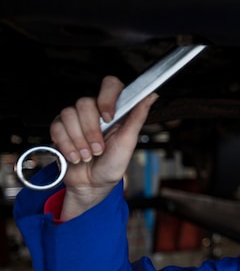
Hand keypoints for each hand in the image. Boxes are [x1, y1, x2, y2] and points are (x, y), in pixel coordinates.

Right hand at [50, 75, 157, 219]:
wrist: (93, 185)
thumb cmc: (113, 164)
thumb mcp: (129, 142)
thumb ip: (138, 117)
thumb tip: (152, 95)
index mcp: (114, 111)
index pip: (110, 85)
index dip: (107, 97)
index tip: (109, 117)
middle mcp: (94, 111)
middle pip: (85, 103)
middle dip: (91, 131)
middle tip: (98, 149)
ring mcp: (76, 119)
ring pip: (69, 114)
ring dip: (79, 141)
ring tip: (87, 156)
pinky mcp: (60, 129)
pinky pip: (57, 127)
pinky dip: (67, 145)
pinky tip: (75, 157)